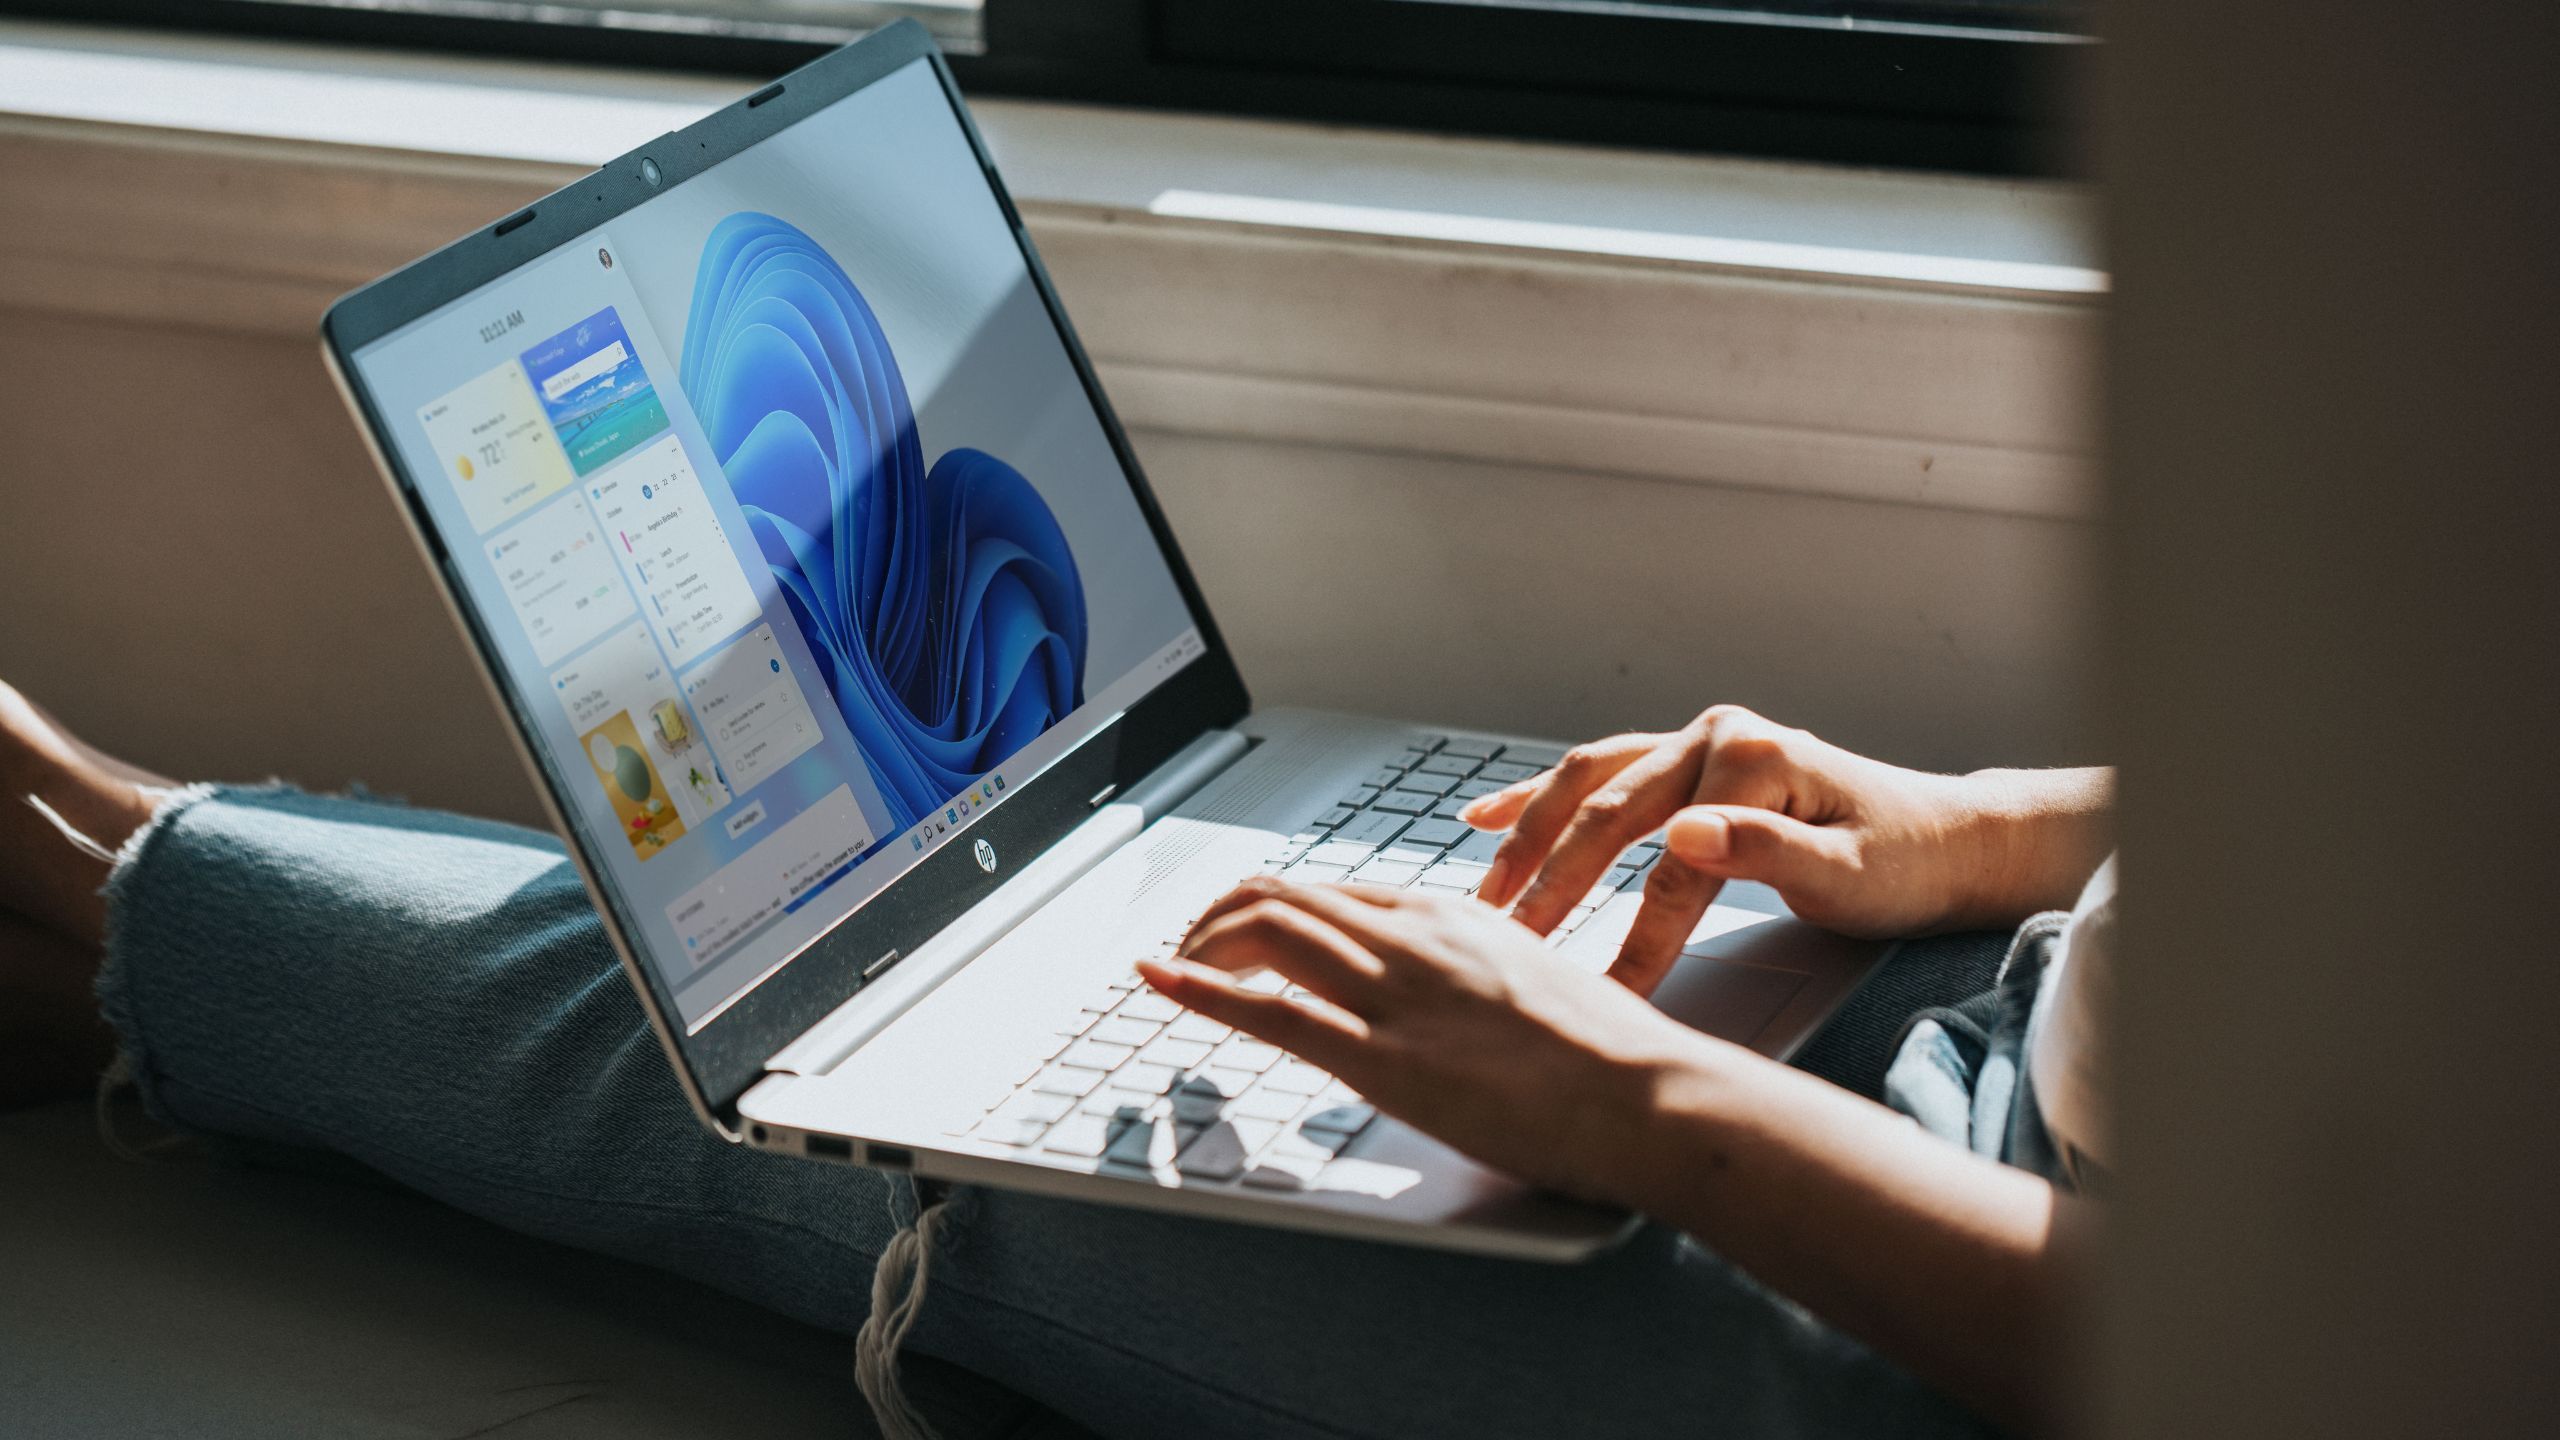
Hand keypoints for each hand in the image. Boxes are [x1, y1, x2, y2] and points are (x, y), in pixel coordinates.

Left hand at [1137, 879, 1708, 1204]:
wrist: (1650, 1092)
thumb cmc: (1615, 1055)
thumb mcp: (1541, 983)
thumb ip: (1486, 978)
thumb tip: (1464, 1001)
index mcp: (1453, 917)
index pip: (1335, 892)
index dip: (1273, 907)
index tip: (1243, 930)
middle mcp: (1414, 939)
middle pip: (1285, 897)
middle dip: (1219, 918)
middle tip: (1189, 947)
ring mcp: (1396, 995)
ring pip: (1267, 932)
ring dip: (1202, 946)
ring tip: (1172, 967)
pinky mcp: (1385, 1059)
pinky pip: (1271, 1011)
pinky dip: (1201, 990)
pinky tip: (1162, 983)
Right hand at [1462, 705, 2107, 994]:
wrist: (1949, 841)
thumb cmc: (1906, 864)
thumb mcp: (1850, 873)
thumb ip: (1765, 852)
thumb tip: (1684, 834)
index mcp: (1752, 758)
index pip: (1670, 862)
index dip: (1633, 934)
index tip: (1601, 995)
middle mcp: (1715, 735)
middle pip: (1610, 813)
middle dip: (1553, 883)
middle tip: (1509, 945)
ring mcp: (1697, 742)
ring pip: (1588, 785)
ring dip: (1530, 837)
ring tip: (1485, 894)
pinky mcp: (1689, 762)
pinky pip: (1599, 775)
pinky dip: (1540, 797)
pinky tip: (1484, 817)